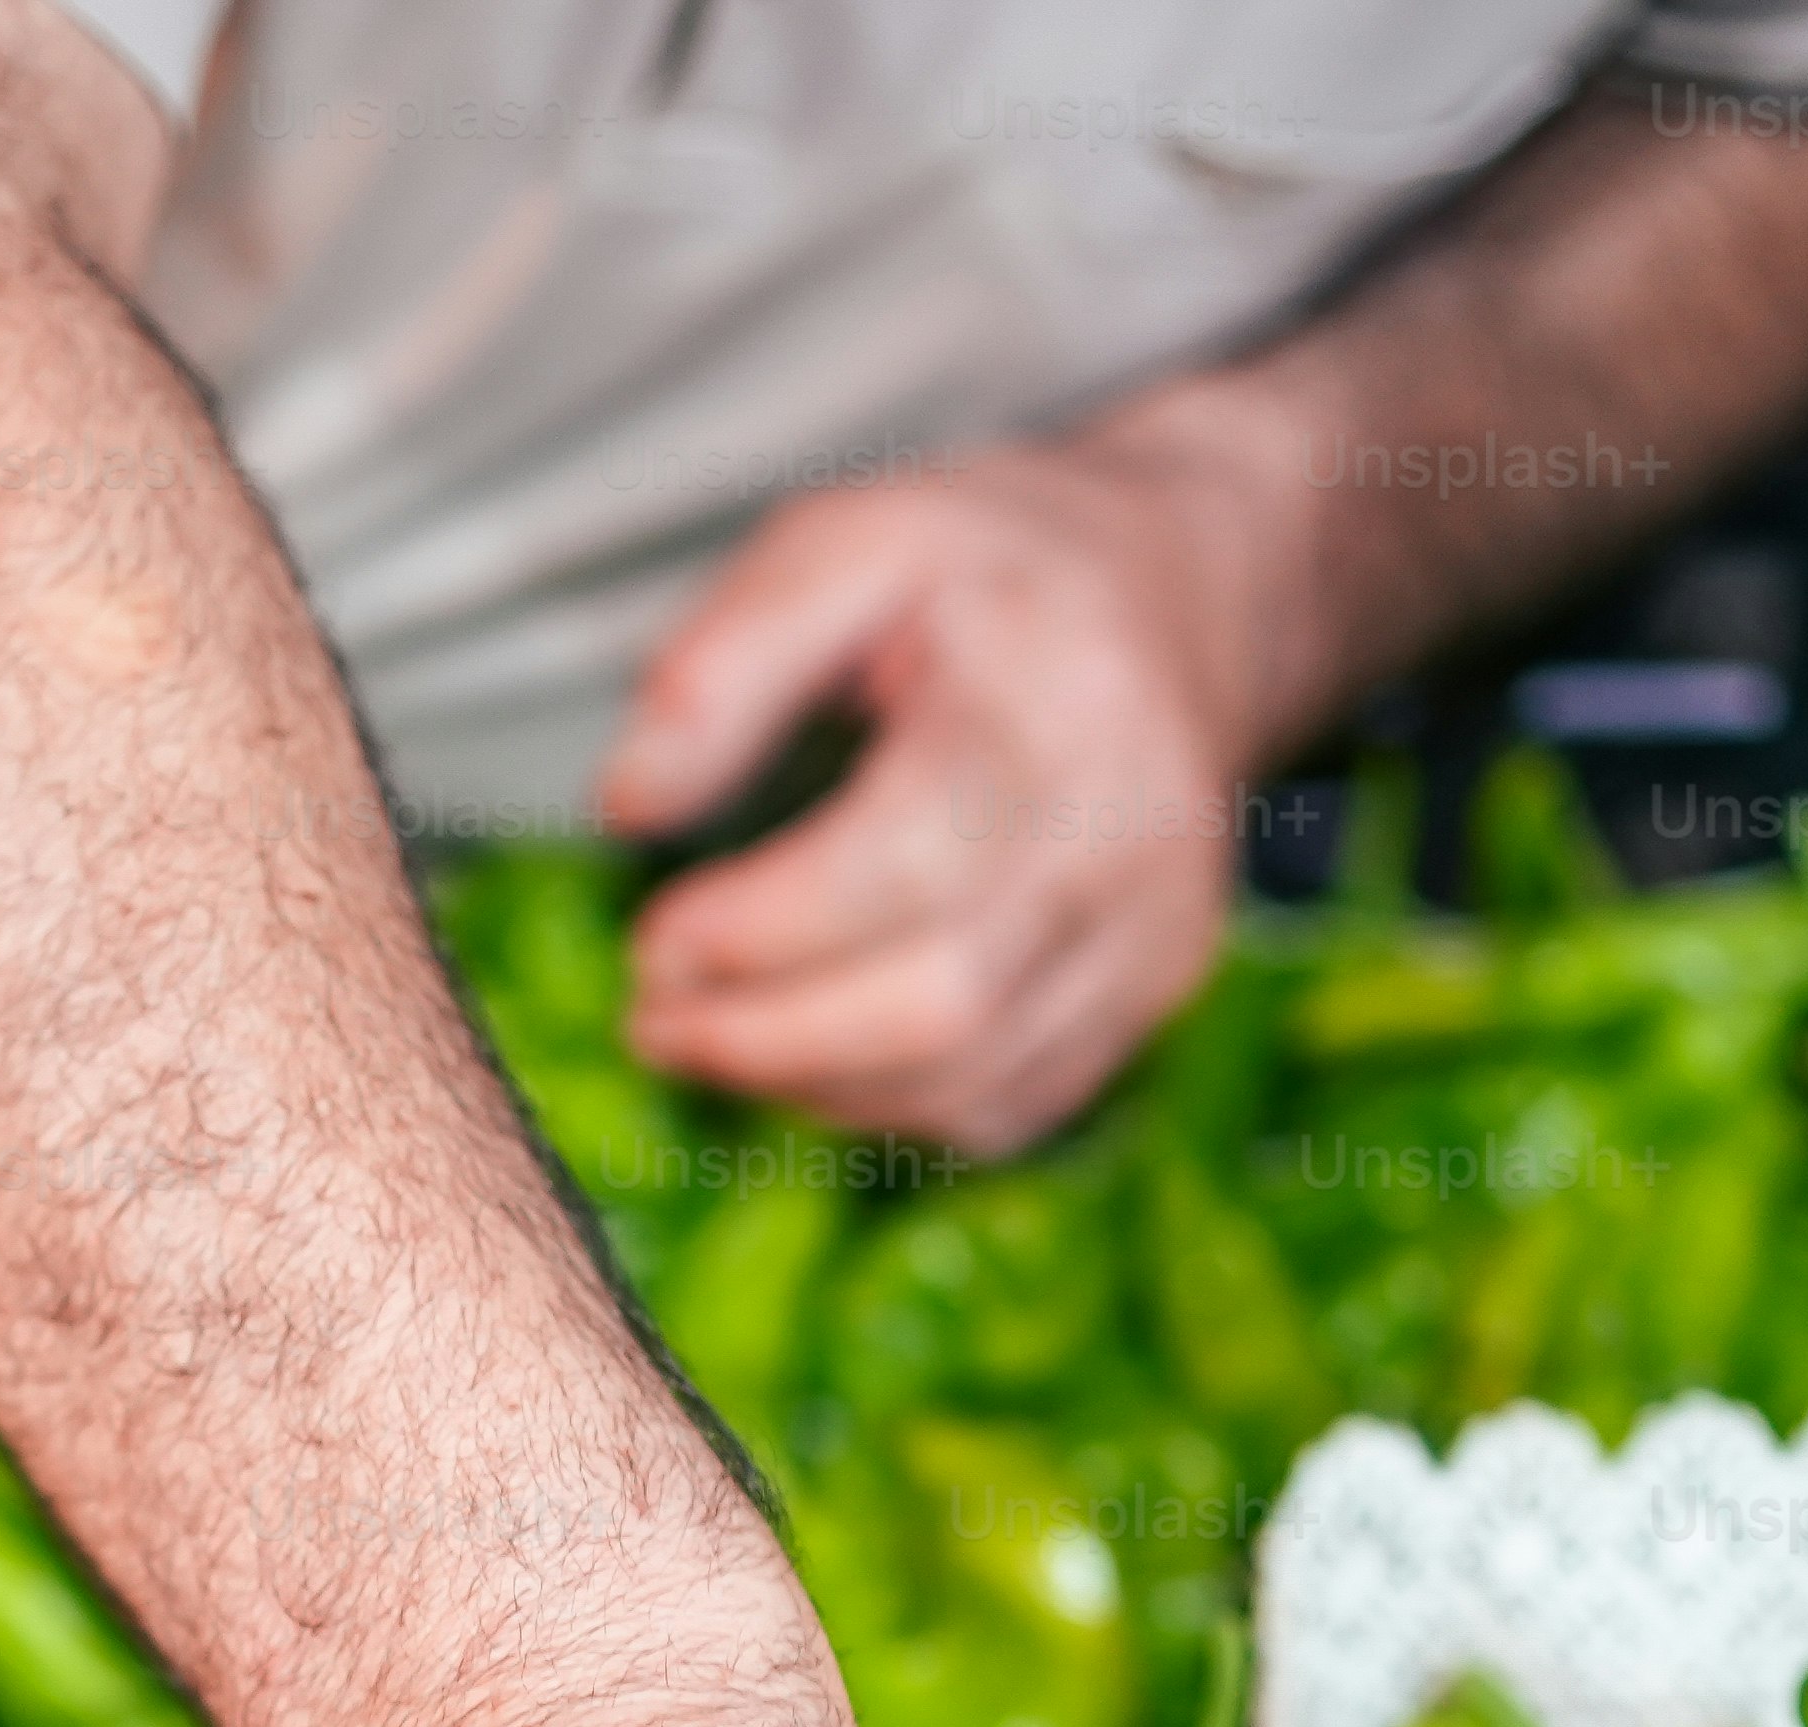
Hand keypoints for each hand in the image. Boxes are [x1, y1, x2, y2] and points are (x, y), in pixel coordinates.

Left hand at [598, 423, 1299, 1154]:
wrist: (1178, 593)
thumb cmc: (990, 568)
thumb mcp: (845, 542)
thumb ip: (723, 663)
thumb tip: (628, 804)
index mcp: (1057, 709)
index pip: (902, 870)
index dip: (758, 933)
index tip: (651, 942)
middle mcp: (1130, 837)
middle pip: (940, 1007)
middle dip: (767, 1039)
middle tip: (654, 1018)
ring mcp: (1157, 930)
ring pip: (970, 1083)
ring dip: (811, 1088)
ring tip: (705, 1038)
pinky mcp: (1152, 992)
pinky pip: (1006, 1104)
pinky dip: (886, 1104)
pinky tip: (809, 1054)